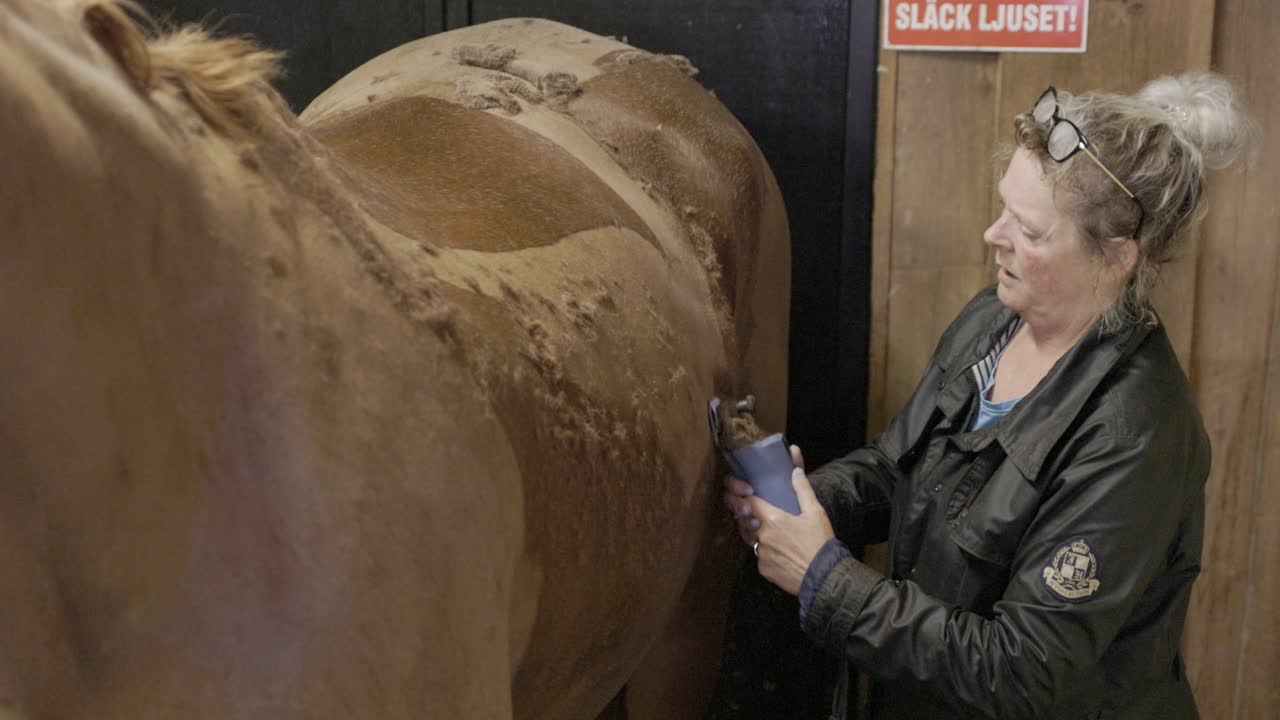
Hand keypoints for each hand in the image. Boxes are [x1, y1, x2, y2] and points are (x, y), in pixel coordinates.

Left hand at [748, 449, 833, 595]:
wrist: (824, 577)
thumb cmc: (820, 543)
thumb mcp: (816, 513)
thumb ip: (803, 490)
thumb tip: (796, 471)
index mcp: (772, 519)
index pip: (746, 501)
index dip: (739, 494)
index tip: (737, 490)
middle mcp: (761, 537)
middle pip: (744, 520)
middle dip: (744, 513)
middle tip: (750, 509)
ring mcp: (761, 554)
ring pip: (750, 538)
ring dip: (754, 532)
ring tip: (767, 529)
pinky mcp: (764, 569)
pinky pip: (759, 555)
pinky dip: (765, 550)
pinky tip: (778, 549)